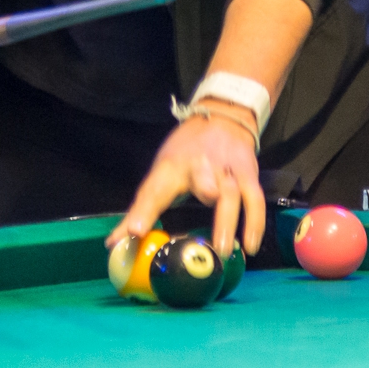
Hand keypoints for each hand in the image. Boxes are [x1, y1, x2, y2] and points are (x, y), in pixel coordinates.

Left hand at [106, 105, 266, 258]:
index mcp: (171, 166)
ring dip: (227, 220)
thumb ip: (142, 209)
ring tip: (221, 249)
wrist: (222, 118)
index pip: (153, 189)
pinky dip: (254, 223)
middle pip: (201, 177)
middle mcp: (200, 164)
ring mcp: (227, 168)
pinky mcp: (248, 173)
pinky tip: (250, 246)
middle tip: (195, 217)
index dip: (142, 212)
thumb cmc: (186, 154)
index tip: (133, 233)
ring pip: (231, 191)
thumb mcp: (161, 172)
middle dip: (203, 192)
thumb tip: (114, 244)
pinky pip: (254, 199)